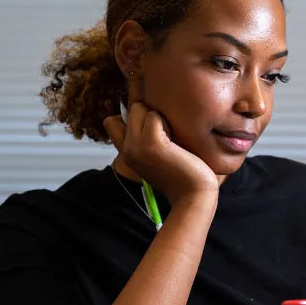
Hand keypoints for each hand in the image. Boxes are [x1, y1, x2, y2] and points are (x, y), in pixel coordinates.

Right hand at [103, 79, 218, 203]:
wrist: (194, 196)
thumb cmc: (183, 175)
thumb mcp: (156, 156)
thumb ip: (145, 139)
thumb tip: (147, 111)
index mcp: (126, 152)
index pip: (111, 122)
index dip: (132, 117)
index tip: (152, 126)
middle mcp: (127, 148)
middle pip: (132, 109)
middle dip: (151, 114)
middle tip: (169, 134)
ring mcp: (136, 145)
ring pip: (141, 108)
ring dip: (160, 117)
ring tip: (174, 138)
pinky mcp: (151, 143)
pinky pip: (155, 116)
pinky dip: (169, 122)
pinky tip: (178, 141)